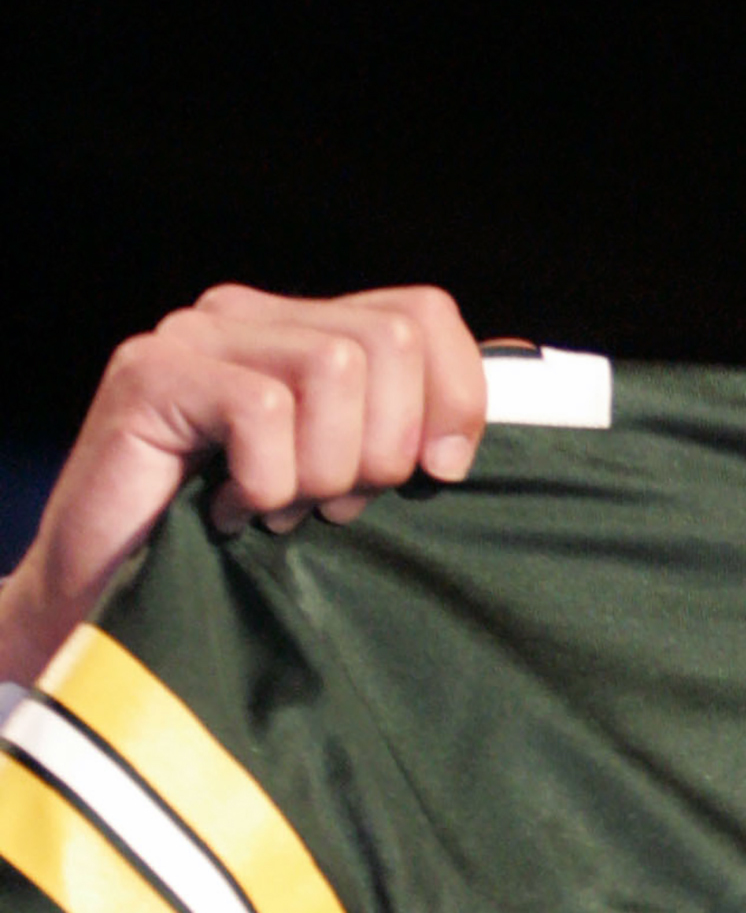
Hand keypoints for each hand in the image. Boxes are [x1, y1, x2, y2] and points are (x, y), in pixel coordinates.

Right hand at [0, 285, 484, 688]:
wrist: (113, 598)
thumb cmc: (237, 551)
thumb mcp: (342, 488)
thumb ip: (398, 441)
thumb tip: (466, 440)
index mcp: (303, 329)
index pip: (424, 313)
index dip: (456, 397)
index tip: (439, 472)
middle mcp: (249, 314)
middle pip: (391, 340)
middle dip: (386, 444)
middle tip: (335, 504)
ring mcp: (195, 335)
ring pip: (333, 368)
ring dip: (325, 467)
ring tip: (282, 508)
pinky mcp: (151, 373)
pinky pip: (263, 410)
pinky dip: (266, 480)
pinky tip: (232, 510)